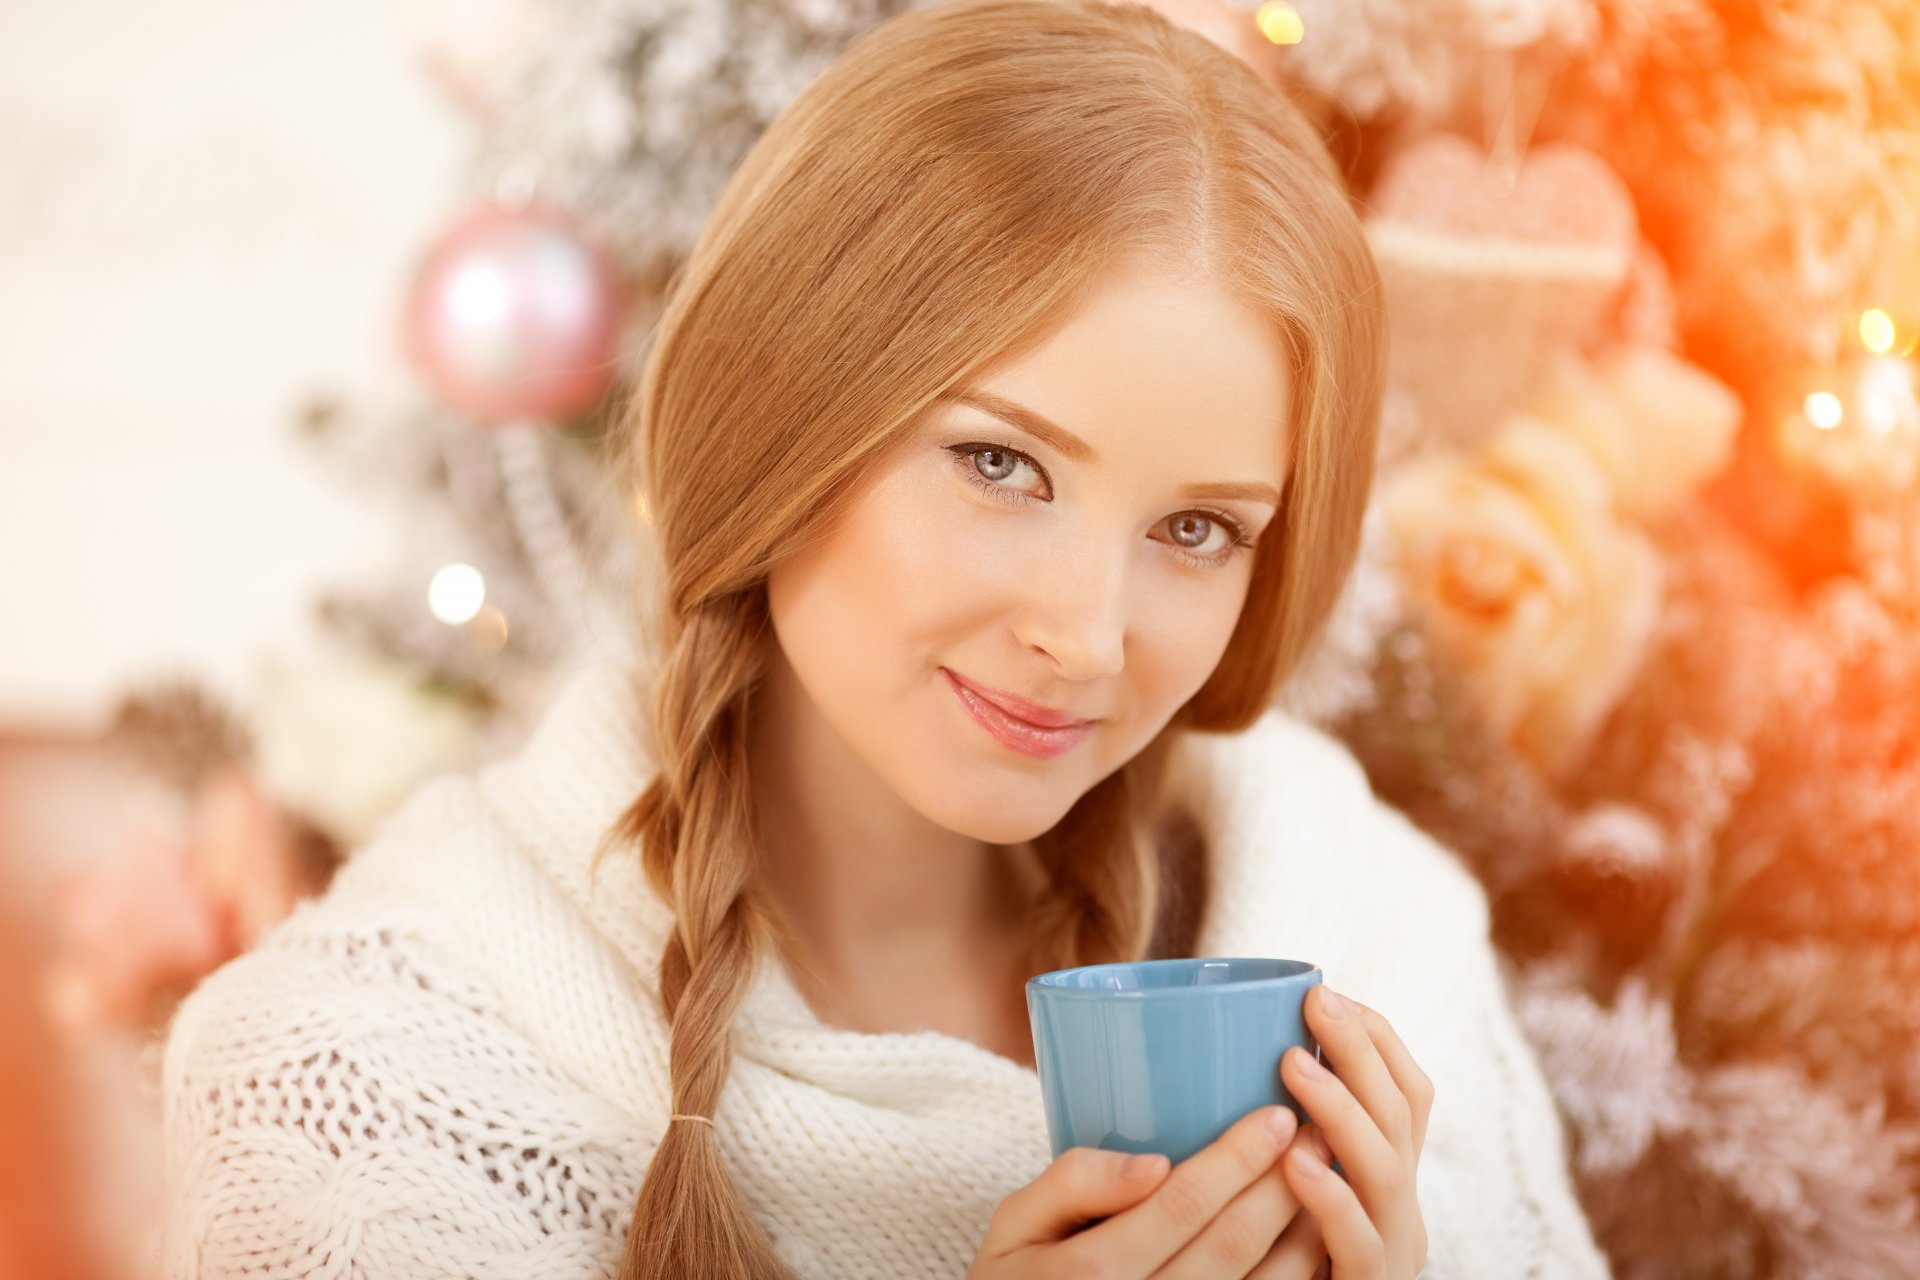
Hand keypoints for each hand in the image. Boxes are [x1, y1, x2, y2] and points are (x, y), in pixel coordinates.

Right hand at [968, 1102, 1327, 1277]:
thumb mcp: (1013, 1227)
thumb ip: (1071, 1183)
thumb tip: (1152, 1163)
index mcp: (1094, 1273)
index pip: (1182, 1205)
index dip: (1236, 1159)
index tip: (1276, 1114)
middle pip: (1232, 1244)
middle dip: (1284, 1184)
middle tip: (1321, 1132)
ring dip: (1305, 1233)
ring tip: (1329, 1178)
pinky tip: (1316, 1243)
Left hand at [1273, 985, 1432, 1278]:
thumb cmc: (1249, 1260)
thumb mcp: (1275, 1190)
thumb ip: (1270, 1134)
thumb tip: (1220, 1055)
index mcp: (1383, 1179)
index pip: (1407, 1092)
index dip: (1375, 1039)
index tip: (1323, 992)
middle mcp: (1400, 1211)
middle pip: (1404, 1117)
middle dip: (1362, 1053)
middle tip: (1315, 1005)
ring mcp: (1391, 1254)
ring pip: (1387, 1172)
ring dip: (1343, 1110)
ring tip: (1294, 1067)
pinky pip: (1359, 1247)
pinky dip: (1332, 1200)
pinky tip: (1297, 1164)